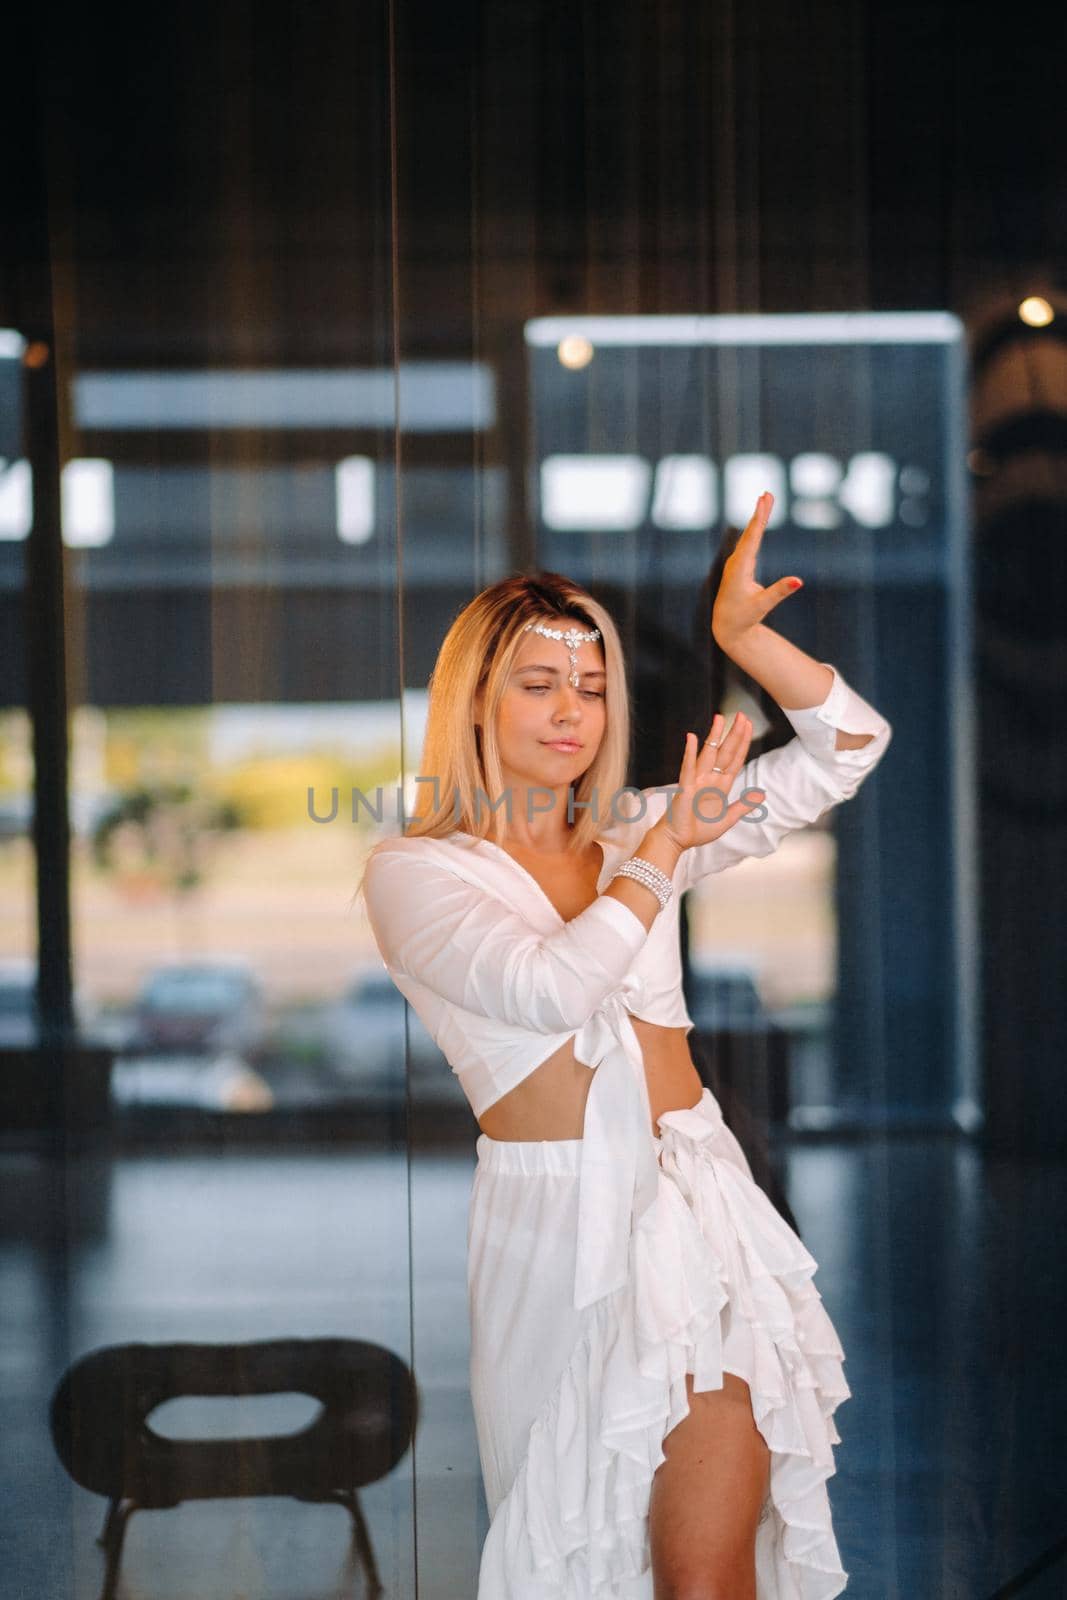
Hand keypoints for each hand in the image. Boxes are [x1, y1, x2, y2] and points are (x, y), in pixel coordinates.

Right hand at [657, 710, 764, 851]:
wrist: (678, 840)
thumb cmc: (698, 830)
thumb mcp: (727, 818)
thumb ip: (743, 806)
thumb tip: (761, 794)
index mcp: (721, 785)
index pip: (735, 759)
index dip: (742, 742)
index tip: (748, 725)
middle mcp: (710, 779)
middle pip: (725, 752)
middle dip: (734, 734)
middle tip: (742, 715)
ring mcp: (697, 781)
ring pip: (708, 754)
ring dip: (714, 736)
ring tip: (720, 718)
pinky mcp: (684, 787)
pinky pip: (688, 768)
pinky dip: (689, 753)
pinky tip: (692, 738)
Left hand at [711, 491, 802, 649]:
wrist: (727, 627)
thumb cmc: (744, 617)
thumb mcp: (763, 605)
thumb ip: (780, 592)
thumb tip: (799, 580)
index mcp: (739, 570)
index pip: (752, 540)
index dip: (759, 520)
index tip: (764, 502)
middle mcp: (735, 562)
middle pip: (750, 533)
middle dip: (760, 513)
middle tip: (768, 493)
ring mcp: (736, 563)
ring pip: (749, 536)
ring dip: (758, 517)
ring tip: (766, 498)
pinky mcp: (739, 566)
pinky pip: (749, 542)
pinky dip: (756, 528)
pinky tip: (760, 519)